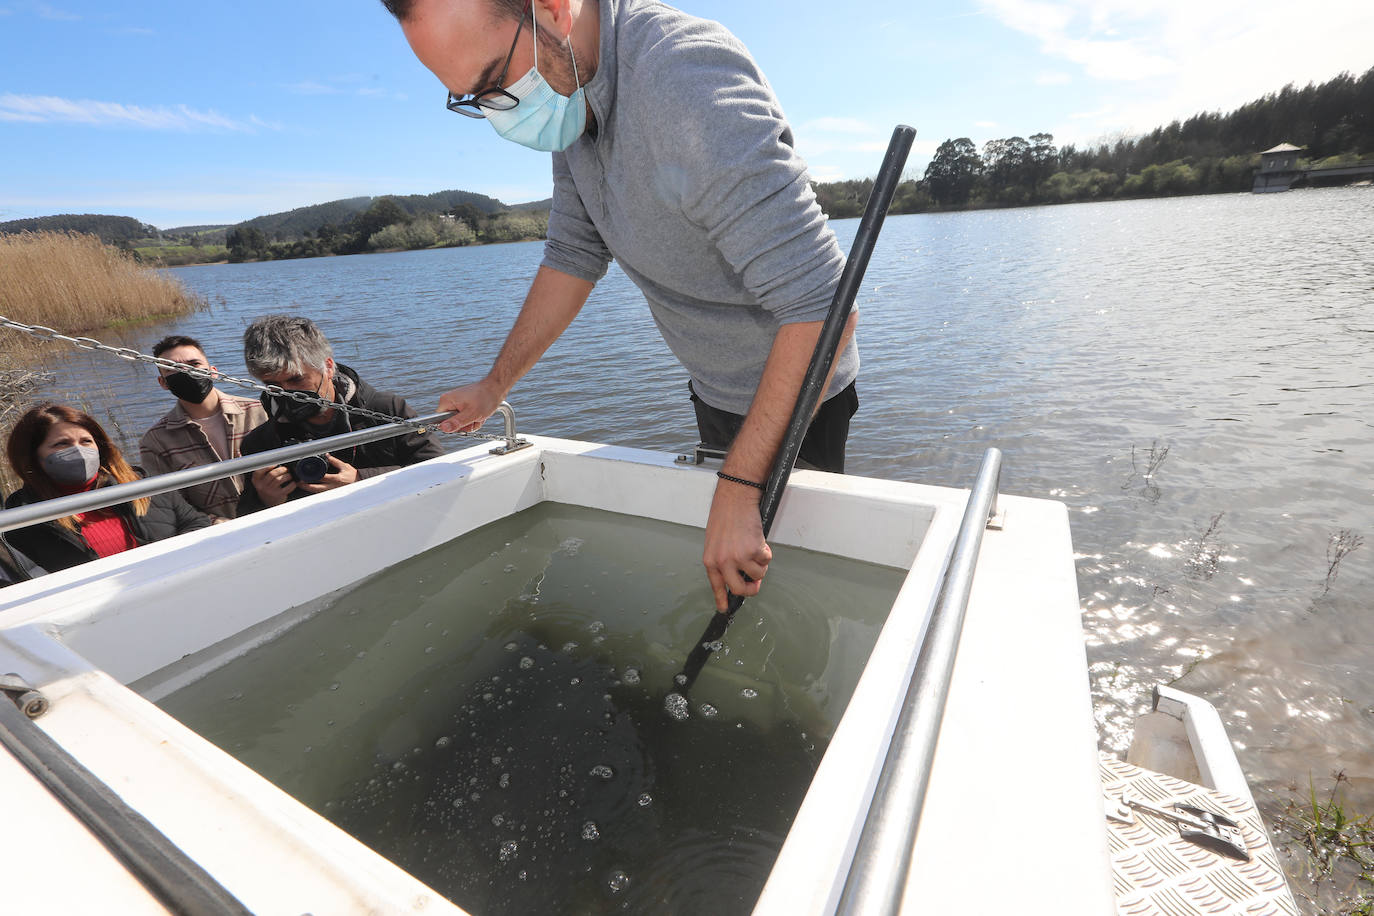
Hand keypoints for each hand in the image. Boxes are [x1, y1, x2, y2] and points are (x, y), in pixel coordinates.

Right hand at [251, 465, 295, 507]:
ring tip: (289, 475)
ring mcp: (270, 491)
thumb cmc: (267, 489)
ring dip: (287, 475)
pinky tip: (293, 483)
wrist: (270, 503)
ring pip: (279, 479)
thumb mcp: (262, 482)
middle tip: (286, 469)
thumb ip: (266, 474)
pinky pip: (287, 487)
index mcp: (257, 482)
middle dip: (281, 470)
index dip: (266, 467)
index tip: (275, 464)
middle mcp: (262, 487)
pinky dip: (292, 484)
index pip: (258, 472)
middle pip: (272, 474)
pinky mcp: (278, 495)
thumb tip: (278, 465)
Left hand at [297, 454, 357, 492]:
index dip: (312, 476)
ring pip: (318, 492)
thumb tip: (327, 455)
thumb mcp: (344, 466)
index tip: (305, 474)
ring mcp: (332, 492)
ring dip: (310, 489)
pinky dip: (315, 491)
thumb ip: (335, 461)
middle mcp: (333, 487)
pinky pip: (322, 493)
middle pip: (317, 488)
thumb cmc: (353, 476)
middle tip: (299, 483)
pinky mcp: (332, 494)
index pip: (322, 478)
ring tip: (302, 485)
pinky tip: (310, 489)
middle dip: (307, 486)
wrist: (360, 483)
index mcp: (337, 479)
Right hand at [437, 378, 504, 433]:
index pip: (439, 420)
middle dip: (465, 425)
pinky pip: (465, 419)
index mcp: (446, 401)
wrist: (495, 389)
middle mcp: (449, 401)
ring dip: (471, 422)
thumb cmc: (485, 397)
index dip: (451, 426)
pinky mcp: (463, 406)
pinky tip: (479, 414)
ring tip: (478, 415)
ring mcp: (456, 403)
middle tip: (474, 418)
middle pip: (451, 423)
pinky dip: (473, 419)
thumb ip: (456, 422)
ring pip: (460, 422)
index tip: (462, 423)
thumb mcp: (471, 414)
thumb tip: (443, 428)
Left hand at [701, 480, 771, 611]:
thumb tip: (738, 575)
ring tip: (756, 549)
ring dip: (761, 565)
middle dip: (751, 589)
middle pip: (739, 589)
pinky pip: (766, 560)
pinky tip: (758, 539)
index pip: (716, 586)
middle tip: (756, 582)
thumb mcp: (715, 541)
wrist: (735, 498)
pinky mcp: (753, 551)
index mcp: (710, 560)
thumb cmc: (725, 516)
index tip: (724, 609)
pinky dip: (766, 552)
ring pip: (757, 574)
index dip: (721, 599)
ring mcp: (738, 558)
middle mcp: (723, 562)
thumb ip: (723, 560)